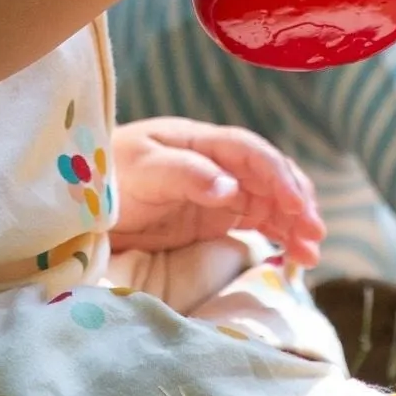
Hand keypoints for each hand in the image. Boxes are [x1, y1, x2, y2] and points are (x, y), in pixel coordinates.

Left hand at [107, 118, 325, 268]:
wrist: (80, 200)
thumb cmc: (107, 177)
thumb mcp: (140, 172)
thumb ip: (184, 175)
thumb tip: (232, 187)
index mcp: (198, 140)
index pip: (249, 152)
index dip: (277, 176)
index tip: (297, 205)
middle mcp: (216, 161)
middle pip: (268, 175)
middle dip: (296, 201)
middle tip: (315, 234)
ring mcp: (219, 189)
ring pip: (270, 200)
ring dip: (295, 222)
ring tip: (311, 253)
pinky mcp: (217, 215)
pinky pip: (258, 221)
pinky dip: (280, 235)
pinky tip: (296, 255)